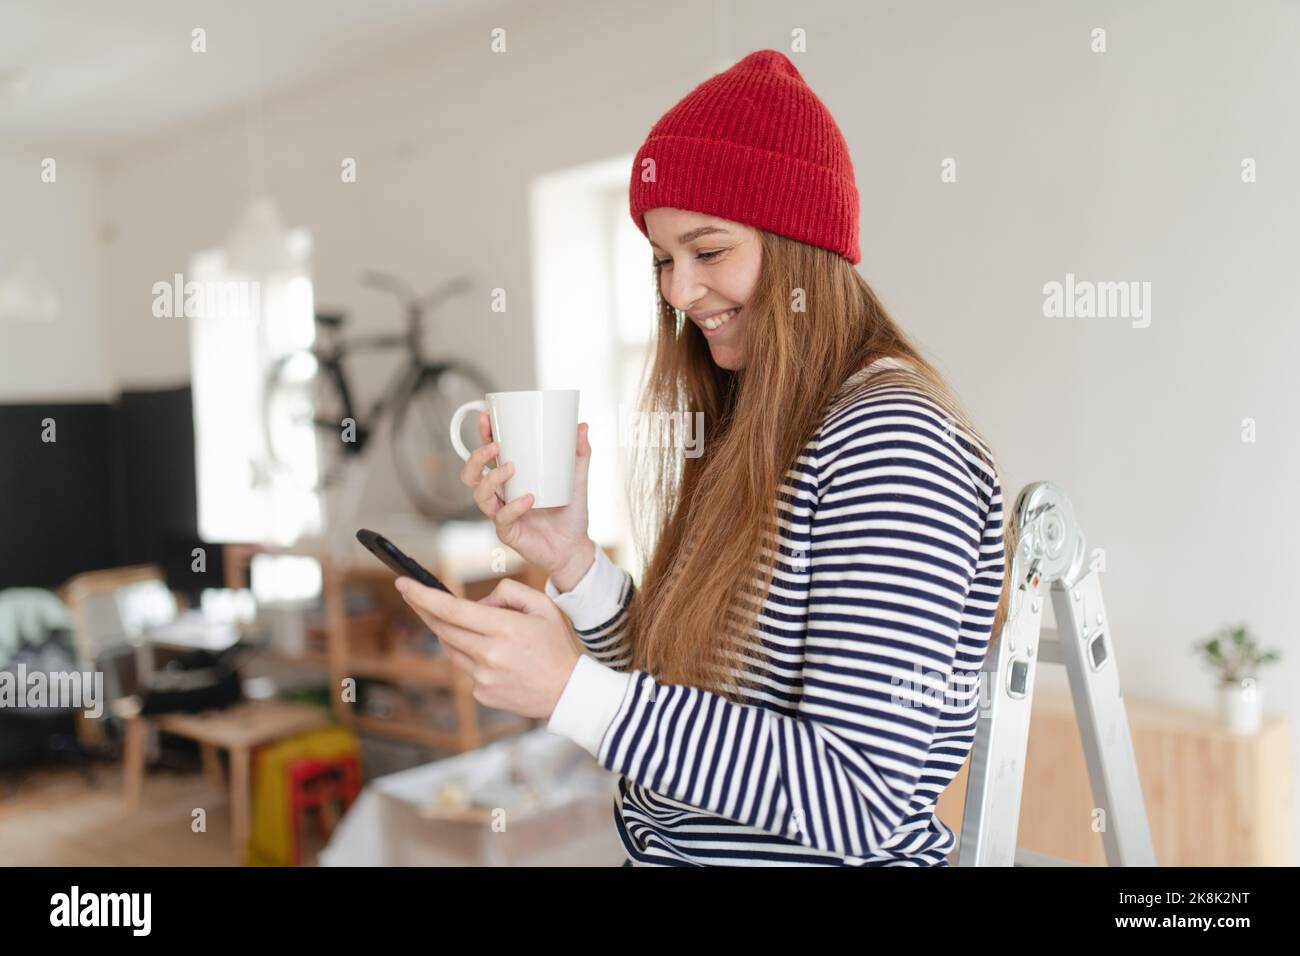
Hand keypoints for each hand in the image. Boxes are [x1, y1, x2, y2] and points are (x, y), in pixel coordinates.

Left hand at [395, 576, 580, 720]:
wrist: (568, 692)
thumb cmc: (556, 645)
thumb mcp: (542, 605)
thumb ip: (508, 592)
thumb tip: (478, 602)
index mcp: (504, 629)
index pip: (452, 610)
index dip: (423, 596)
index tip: (402, 583)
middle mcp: (489, 655)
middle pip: (442, 628)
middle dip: (423, 609)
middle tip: (411, 593)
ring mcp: (483, 677)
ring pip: (450, 648)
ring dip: (450, 632)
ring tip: (472, 626)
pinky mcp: (481, 693)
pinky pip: (465, 667)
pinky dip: (471, 655)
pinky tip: (495, 656)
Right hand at [459, 412, 596, 588]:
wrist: (575, 547)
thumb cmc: (570, 512)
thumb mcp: (577, 478)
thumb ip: (579, 453)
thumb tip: (582, 426)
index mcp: (511, 479)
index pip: (489, 455)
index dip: (483, 436)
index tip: (487, 418)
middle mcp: (500, 495)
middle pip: (471, 475)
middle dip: (477, 458)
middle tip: (496, 447)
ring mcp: (501, 514)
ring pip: (480, 495)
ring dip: (491, 479)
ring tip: (510, 467)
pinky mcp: (508, 532)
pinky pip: (502, 518)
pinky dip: (513, 506)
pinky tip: (528, 499)